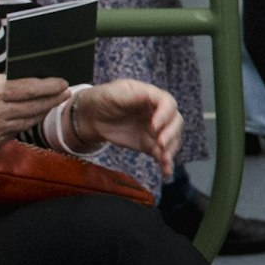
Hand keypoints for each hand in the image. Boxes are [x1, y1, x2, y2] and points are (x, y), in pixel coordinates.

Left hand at [67, 81, 184, 172]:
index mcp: (150, 96)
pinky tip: (166, 171)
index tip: (154, 126)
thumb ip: (131, 95)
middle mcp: (156, 112)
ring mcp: (154, 129)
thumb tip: (147, 95)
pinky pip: (161, 153)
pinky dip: (165, 163)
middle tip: (160, 143)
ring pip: (172, 138)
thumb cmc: (101, 99)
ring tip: (164, 159)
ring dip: (170, 149)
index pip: (168, 103)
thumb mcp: (113, 93)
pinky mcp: (148, 144)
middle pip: (175, 121)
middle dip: (171, 133)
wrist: (89, 117)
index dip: (165, 114)